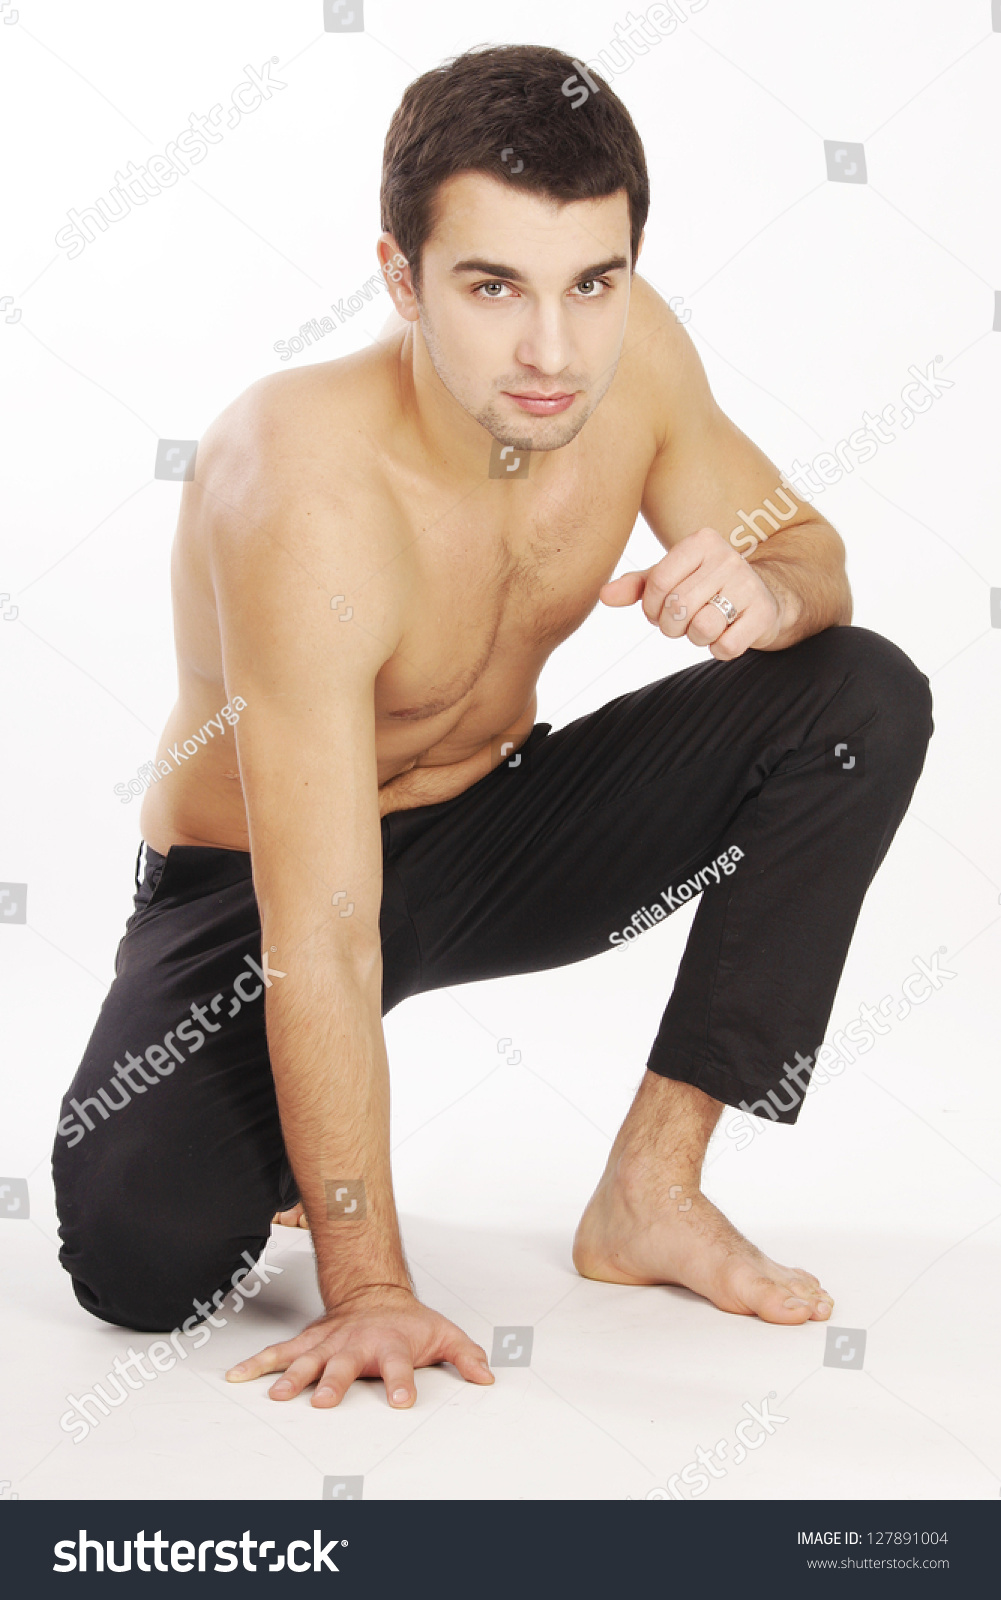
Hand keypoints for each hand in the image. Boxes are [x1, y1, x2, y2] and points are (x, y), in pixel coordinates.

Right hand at [225, 1285, 493, 1408]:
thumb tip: (488, 1377)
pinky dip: (257, 1364)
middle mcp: (356, 1344)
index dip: (402, 1383)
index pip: (399, 1365)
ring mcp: (329, 1344)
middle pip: (344, 1365)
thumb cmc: (409, 1321)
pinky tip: (236, 1376)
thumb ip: (466, 1356)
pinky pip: (279, 1353)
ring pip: (308, 1361)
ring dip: (293, 1378)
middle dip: (334, 1382)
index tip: (402, 1400)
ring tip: (279, 1397)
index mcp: (390, 1345)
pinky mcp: (309, 1343)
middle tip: (325, 1402)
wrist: (375, 1291)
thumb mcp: (443, 1334)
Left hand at [599, 525, 783, 659]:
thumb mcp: (672, 578)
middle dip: (671, 626)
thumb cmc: (708, 586)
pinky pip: (726, 646)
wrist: (766, 595)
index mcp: (702, 541)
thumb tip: (604, 595)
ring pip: (701, 628)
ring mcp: (749, 585)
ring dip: (695, 638)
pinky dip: (720, 649)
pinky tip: (726, 634)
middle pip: (678, 608)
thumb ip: (637, 585)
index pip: (658, 582)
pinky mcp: (764, 614)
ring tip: (704, 627)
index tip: (658, 612)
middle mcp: (728, 557)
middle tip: (680, 624)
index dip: (650, 607)